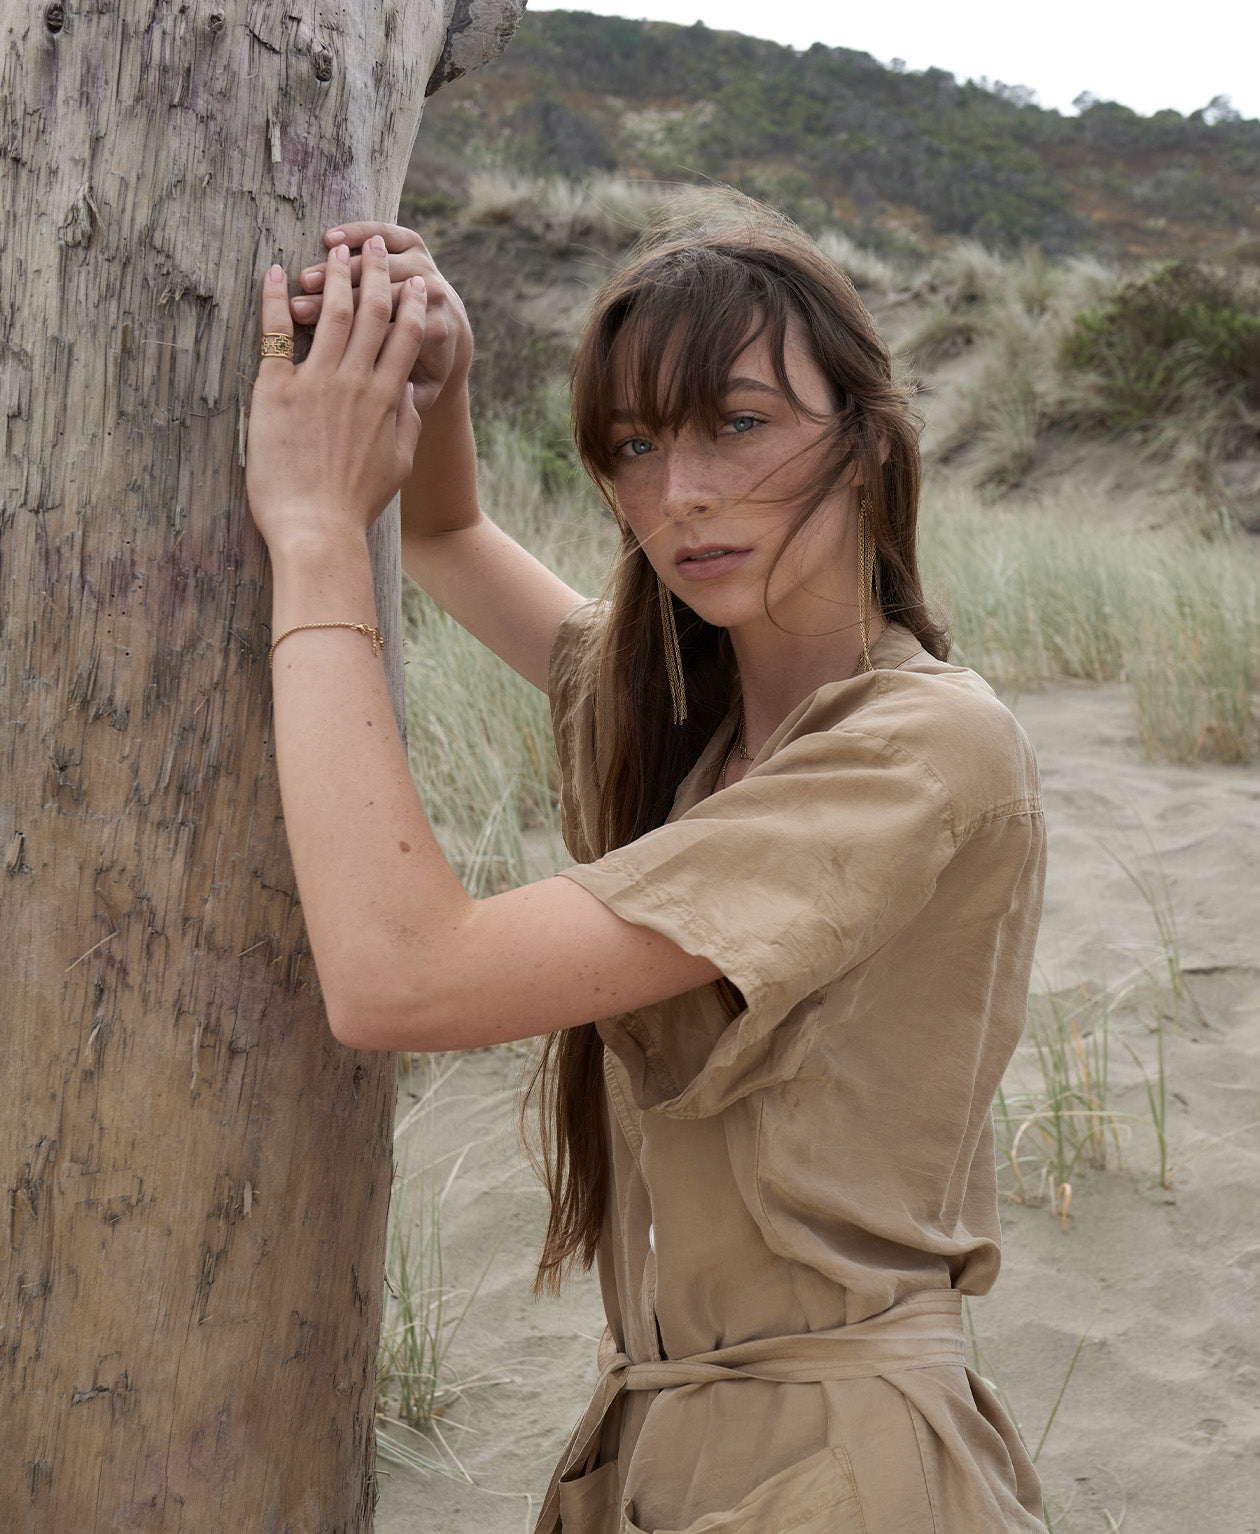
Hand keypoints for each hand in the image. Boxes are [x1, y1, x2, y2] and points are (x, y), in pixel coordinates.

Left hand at [246, 236, 425, 553]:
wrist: (317, 528)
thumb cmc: (355, 505)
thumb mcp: (396, 466)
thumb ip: (405, 425)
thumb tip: (408, 394)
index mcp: (387, 399)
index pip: (405, 337)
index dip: (410, 303)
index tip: (414, 281)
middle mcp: (356, 381)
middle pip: (371, 312)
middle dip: (376, 274)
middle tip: (377, 247)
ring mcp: (317, 383)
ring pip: (329, 313)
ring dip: (334, 276)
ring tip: (335, 249)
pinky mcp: (277, 390)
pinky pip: (276, 332)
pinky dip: (275, 300)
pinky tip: (275, 274)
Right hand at [290, 222, 471, 412]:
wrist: (451, 337)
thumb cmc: (425, 370)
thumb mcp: (421, 393)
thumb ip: (409, 403)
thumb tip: (392, 399)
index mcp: (436, 334)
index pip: (387, 330)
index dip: (349, 331)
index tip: (310, 331)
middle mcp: (436, 299)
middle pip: (383, 297)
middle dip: (339, 301)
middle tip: (299, 303)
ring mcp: (427, 269)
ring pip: (384, 266)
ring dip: (343, 272)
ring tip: (306, 277)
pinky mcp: (418, 247)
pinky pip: (391, 235)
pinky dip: (362, 232)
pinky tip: (331, 238)